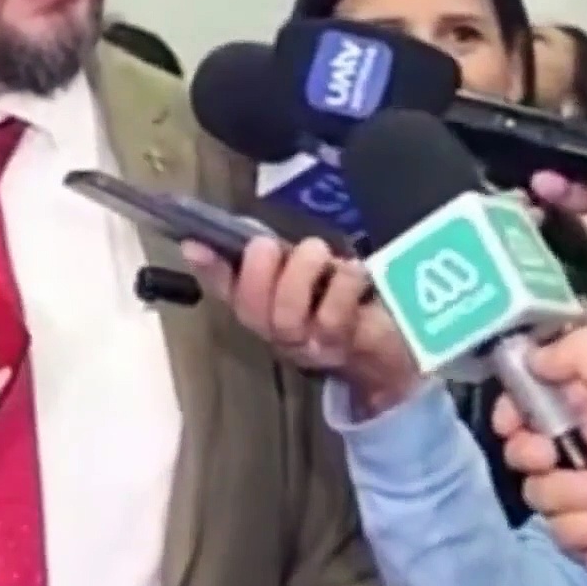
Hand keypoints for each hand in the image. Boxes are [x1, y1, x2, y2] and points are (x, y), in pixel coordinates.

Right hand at [184, 236, 419, 419]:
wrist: (390, 345)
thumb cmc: (341, 298)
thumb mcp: (303, 273)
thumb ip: (264, 258)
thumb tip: (206, 239)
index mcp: (265, 310)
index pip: (227, 292)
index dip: (209, 271)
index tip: (195, 243)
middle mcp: (281, 334)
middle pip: (254, 312)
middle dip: (258, 272)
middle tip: (268, 244)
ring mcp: (312, 346)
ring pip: (287, 317)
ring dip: (300, 274)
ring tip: (318, 252)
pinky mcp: (345, 346)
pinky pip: (333, 317)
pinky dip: (343, 284)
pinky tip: (355, 271)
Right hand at [491, 327, 586, 585]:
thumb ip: (578, 352)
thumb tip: (529, 358)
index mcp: (583, 409)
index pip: (521, 405)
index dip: (509, 411)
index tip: (512, 420)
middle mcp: (574, 451)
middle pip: (518, 451)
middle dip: (532, 454)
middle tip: (553, 456)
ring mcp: (578, 497)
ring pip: (538, 494)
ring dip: (577, 495)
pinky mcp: (585, 538)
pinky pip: (561, 533)